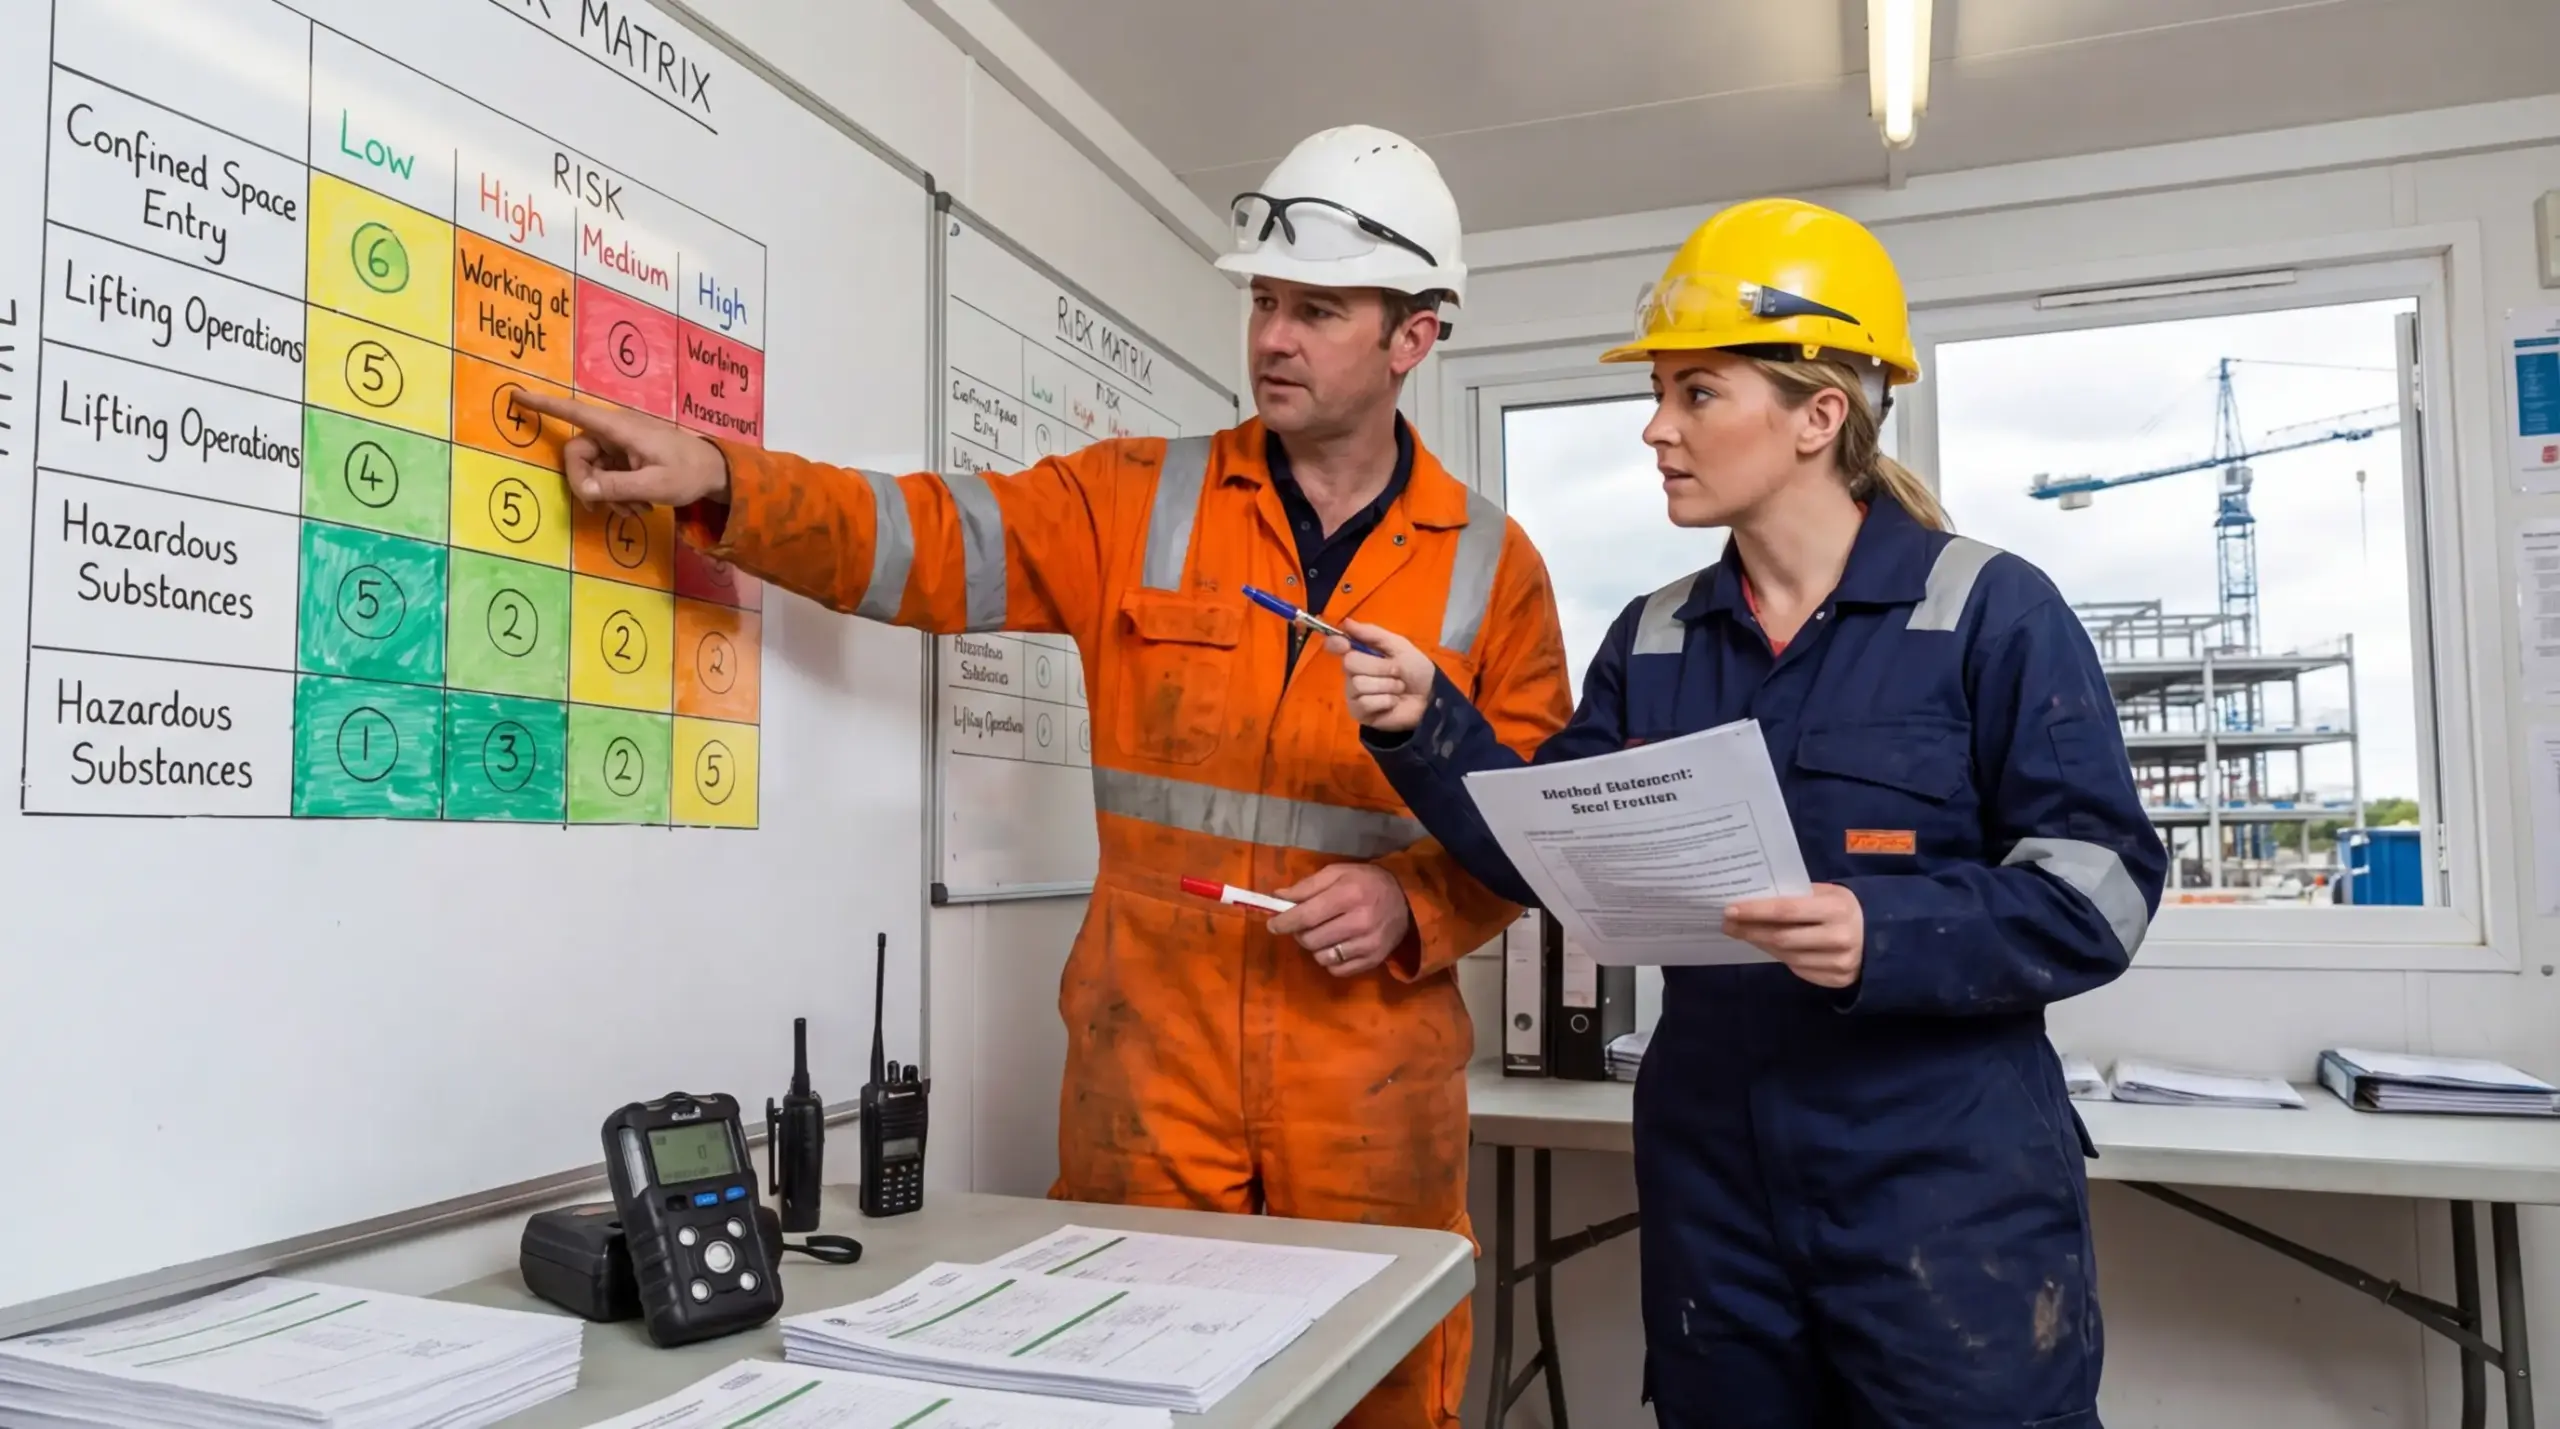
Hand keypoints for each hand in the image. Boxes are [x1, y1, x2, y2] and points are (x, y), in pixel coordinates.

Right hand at [509, 390, 729, 508]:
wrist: (715, 472)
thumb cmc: (688, 472)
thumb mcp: (654, 485)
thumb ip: (616, 487)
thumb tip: (582, 490)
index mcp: (619, 429)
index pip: (575, 412)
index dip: (544, 405)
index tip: (516, 395)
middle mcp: (614, 433)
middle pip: (577, 454)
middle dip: (588, 484)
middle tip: (606, 508)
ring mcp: (620, 445)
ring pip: (592, 470)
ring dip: (608, 495)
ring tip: (638, 509)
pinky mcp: (625, 458)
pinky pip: (606, 476)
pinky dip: (618, 494)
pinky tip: (640, 506)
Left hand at [1267, 863, 1413, 977]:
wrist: (1406, 900)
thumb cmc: (1366, 882)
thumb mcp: (1338, 873)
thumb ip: (1307, 885)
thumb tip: (1278, 897)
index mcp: (1349, 894)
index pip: (1306, 915)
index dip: (1284, 922)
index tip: (1272, 925)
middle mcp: (1360, 921)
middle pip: (1311, 939)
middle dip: (1299, 933)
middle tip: (1303, 925)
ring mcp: (1368, 944)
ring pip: (1322, 957)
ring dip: (1315, 947)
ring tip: (1323, 934)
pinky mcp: (1373, 960)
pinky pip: (1337, 970)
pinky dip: (1330, 960)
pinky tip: (1336, 945)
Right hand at [1328, 620, 1434, 732]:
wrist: (1430, 696)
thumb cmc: (1415, 669)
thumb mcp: (1399, 645)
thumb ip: (1373, 633)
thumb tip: (1346, 622)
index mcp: (1360, 653)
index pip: (1336, 645)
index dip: (1336, 643)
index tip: (1344, 644)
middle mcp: (1352, 672)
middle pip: (1350, 662)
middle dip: (1379, 667)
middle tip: (1396, 672)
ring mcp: (1354, 693)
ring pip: (1359, 684)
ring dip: (1387, 685)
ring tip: (1398, 688)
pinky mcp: (1359, 712)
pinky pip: (1365, 702)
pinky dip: (1385, 700)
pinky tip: (1393, 702)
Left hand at [1723, 885, 1865, 988]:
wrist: (1881, 935)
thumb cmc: (1844, 908)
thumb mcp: (1827, 893)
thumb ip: (1796, 896)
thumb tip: (1752, 900)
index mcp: (1836, 908)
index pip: (1787, 910)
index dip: (1755, 911)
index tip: (1729, 910)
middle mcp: (1839, 937)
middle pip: (1782, 937)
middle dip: (1750, 930)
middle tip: (1728, 924)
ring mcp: (1839, 962)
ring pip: (1787, 956)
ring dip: (1762, 944)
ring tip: (1745, 933)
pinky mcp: (1837, 980)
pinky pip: (1798, 969)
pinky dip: (1781, 957)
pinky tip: (1771, 946)